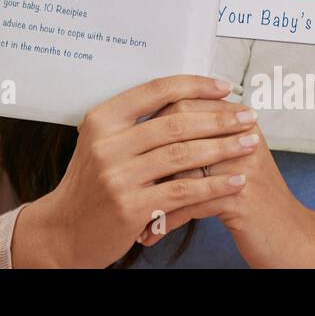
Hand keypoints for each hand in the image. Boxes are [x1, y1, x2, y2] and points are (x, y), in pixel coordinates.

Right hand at [11, 74, 253, 267]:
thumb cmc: (91, 184)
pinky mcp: (131, 207)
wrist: (64, 230)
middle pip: (175, 122)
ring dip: (223, 148)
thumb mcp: (101, 144)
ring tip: (249, 144)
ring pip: (183, 155)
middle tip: (248, 116)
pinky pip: (183, 191)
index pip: (155, 90)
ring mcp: (117, 176)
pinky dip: (214, 185)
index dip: (194, 85)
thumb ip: (133, 122)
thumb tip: (183, 98)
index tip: (224, 87)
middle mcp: (107, 144)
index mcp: (101, 119)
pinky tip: (236, 180)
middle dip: (219, 118)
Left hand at [137, 98, 314, 267]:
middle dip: (146, 153)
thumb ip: (198, 140)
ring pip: (182, 166)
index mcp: (239, 122)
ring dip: (151, 190)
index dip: (150, 118)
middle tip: (120, 171)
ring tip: (128, 206)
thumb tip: (146, 128)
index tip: (126, 139)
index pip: (184, 101)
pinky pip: (191, 202)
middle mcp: (244, 137)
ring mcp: (245, 165)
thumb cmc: (252, 200)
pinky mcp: (243, 198)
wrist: (290, 238)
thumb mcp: (229, 163)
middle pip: (182, 127)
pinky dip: (166, 219)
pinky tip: (150, 231)